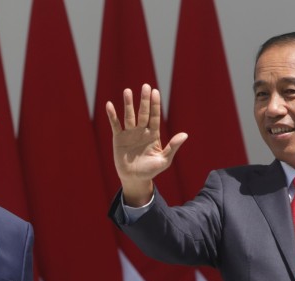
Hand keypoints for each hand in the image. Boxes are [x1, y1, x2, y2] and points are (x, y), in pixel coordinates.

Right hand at [104, 84, 187, 205]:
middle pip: (143, 113)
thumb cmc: (150, 171)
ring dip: (128, 104)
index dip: (155, 105)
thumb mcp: (164, 161)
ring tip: (127, 91)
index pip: (154, 116)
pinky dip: (112, 115)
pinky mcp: (118, 138)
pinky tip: (109, 105)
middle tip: (145, 86)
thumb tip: (185, 134)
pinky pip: (115, 124)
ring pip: (129, 116)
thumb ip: (173, 147)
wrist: (134, 179)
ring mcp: (129, 133)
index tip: (155, 92)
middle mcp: (141, 131)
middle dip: (144, 100)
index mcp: (153, 134)